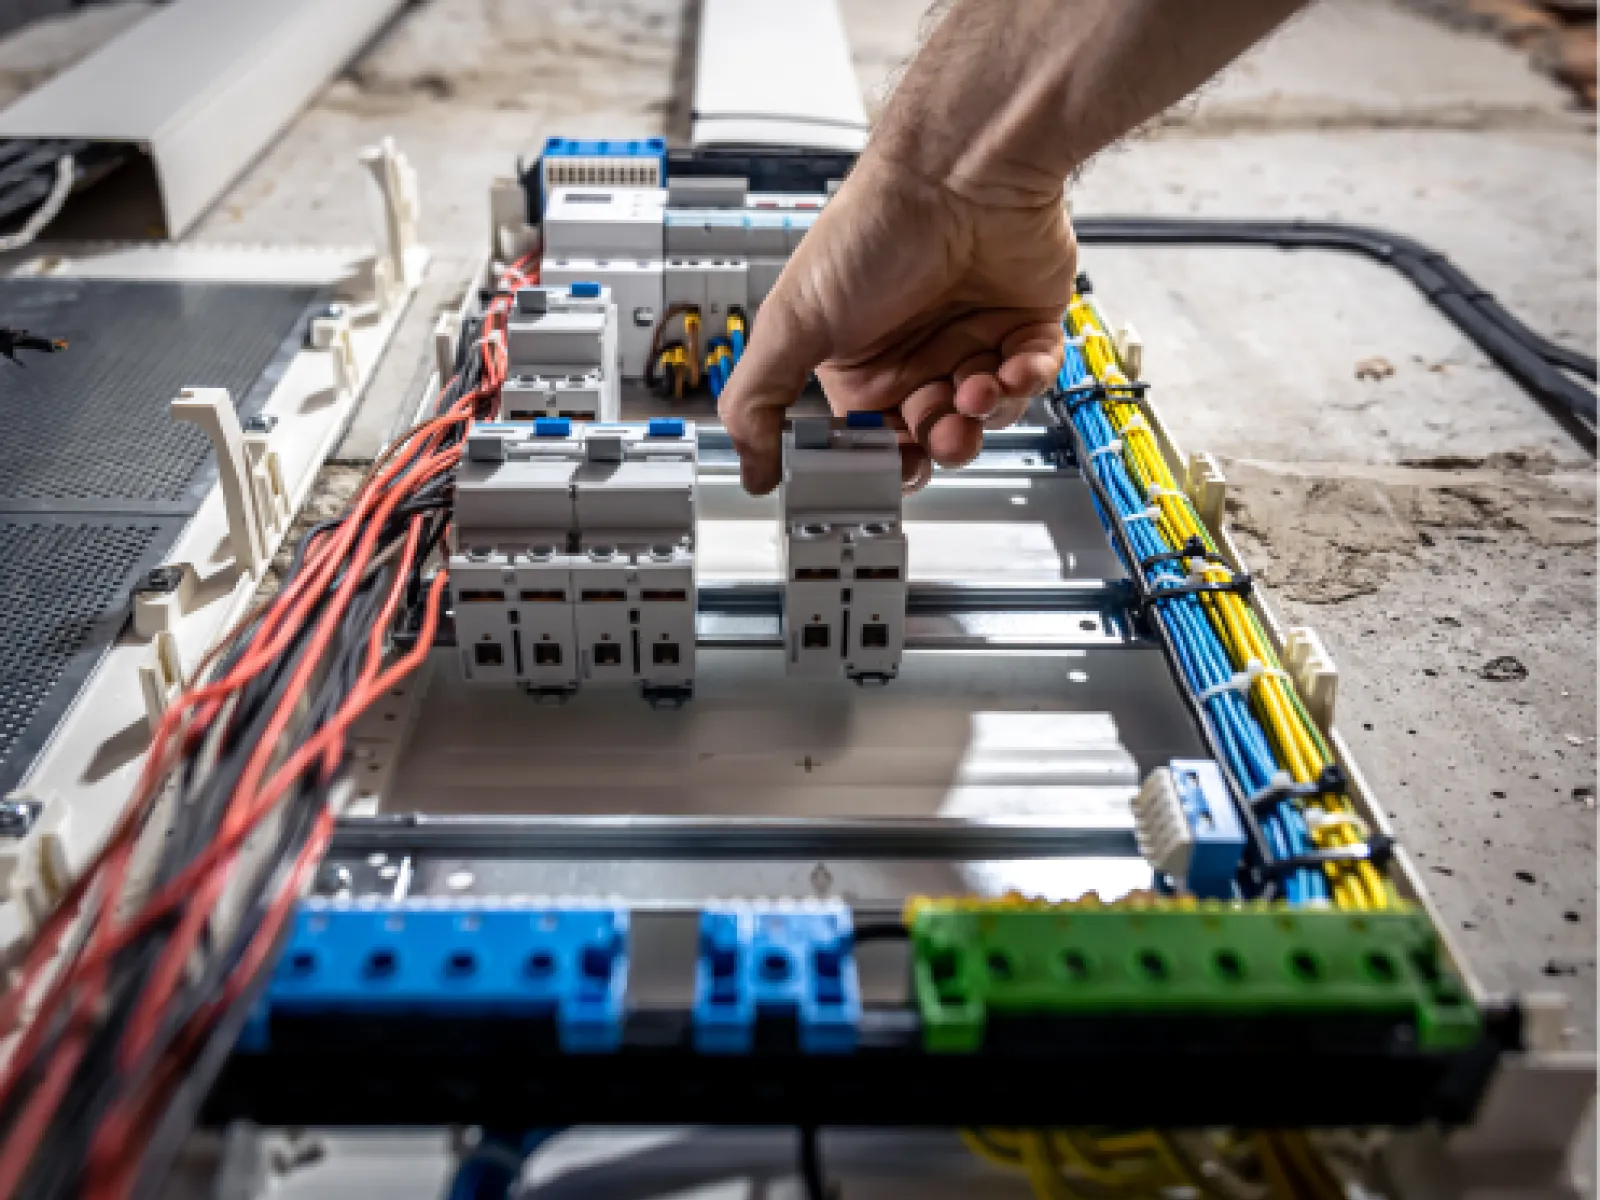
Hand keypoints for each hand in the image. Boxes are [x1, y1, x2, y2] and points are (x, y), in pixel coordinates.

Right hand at [717, 153, 1076, 493]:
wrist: (958, 170)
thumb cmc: (875, 226)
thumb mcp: (791, 321)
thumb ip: (760, 399)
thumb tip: (751, 469)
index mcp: (857, 361)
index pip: (873, 439)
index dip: (885, 459)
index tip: (892, 465)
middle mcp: (915, 352)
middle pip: (935, 436)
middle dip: (941, 441)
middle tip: (941, 431)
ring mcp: (972, 339)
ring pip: (988, 415)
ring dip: (984, 412)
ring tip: (975, 387)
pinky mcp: (1025, 325)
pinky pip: (1034, 378)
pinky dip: (1026, 382)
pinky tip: (1012, 367)